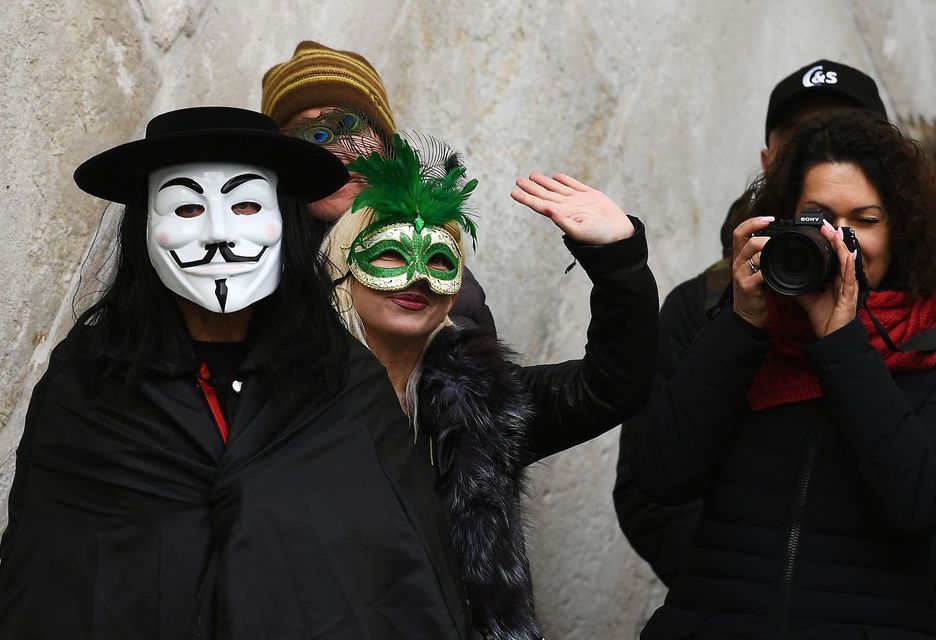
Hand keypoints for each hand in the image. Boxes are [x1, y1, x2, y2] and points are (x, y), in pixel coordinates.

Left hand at [510, 173, 634, 243]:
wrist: (619, 235)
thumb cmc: (599, 238)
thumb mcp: (579, 232)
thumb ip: (563, 222)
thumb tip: (547, 210)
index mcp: (562, 215)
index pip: (540, 205)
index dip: (527, 199)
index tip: (514, 192)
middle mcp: (567, 207)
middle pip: (545, 195)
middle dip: (531, 188)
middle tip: (518, 180)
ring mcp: (578, 201)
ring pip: (557, 188)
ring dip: (544, 182)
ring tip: (532, 176)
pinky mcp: (591, 196)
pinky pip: (574, 185)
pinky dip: (565, 180)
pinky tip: (556, 176)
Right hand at [732, 216, 773, 327]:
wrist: (747, 313)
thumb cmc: (755, 290)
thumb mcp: (755, 268)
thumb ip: (763, 255)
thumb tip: (779, 240)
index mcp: (740, 256)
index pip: (740, 232)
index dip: (753, 222)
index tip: (769, 218)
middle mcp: (738, 262)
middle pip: (748, 241)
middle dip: (766, 238)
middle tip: (780, 240)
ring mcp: (741, 274)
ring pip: (755, 256)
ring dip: (770, 252)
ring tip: (780, 254)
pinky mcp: (747, 286)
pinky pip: (760, 274)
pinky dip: (771, 271)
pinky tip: (778, 272)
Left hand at [794, 220, 858, 337]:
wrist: (830, 337)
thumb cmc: (824, 318)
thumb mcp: (807, 297)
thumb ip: (800, 286)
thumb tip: (786, 277)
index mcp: (835, 279)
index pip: (833, 256)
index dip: (829, 242)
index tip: (820, 229)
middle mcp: (844, 280)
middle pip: (841, 254)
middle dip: (835, 239)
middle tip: (826, 225)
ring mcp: (848, 286)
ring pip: (846, 261)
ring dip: (841, 246)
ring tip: (835, 233)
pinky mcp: (850, 295)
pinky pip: (849, 277)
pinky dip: (848, 265)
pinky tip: (847, 255)